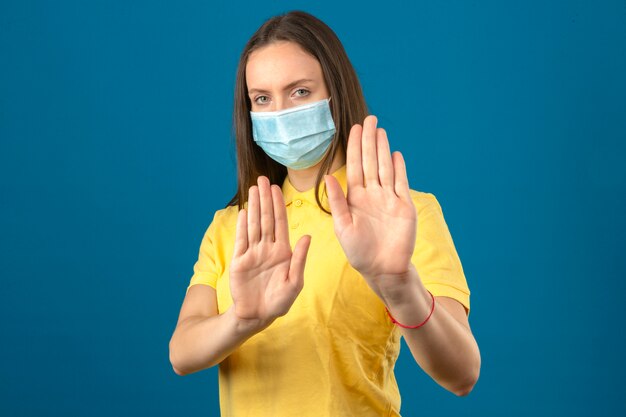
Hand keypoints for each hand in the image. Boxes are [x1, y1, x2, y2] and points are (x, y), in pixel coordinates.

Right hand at [229, 176, 310, 328]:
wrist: (258, 315)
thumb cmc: (280, 301)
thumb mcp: (295, 282)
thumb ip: (300, 259)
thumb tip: (307, 236)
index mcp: (283, 251)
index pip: (280, 223)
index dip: (278, 205)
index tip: (276, 188)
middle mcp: (267, 248)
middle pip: (266, 218)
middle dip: (264, 199)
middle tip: (262, 179)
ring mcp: (252, 253)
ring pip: (253, 225)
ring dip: (253, 206)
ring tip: (252, 189)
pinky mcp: (239, 261)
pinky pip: (241, 240)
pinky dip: (242, 225)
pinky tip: (243, 212)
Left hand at [324, 116, 416, 297]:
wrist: (383, 269)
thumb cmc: (359, 252)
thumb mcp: (343, 227)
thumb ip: (337, 202)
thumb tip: (327, 177)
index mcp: (355, 198)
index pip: (354, 167)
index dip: (354, 148)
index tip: (353, 129)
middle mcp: (372, 195)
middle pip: (371, 162)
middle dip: (369, 141)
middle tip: (369, 118)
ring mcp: (389, 199)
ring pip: (385, 168)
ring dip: (383, 149)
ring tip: (380, 130)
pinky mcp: (404, 206)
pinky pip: (401, 183)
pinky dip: (399, 168)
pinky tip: (395, 153)